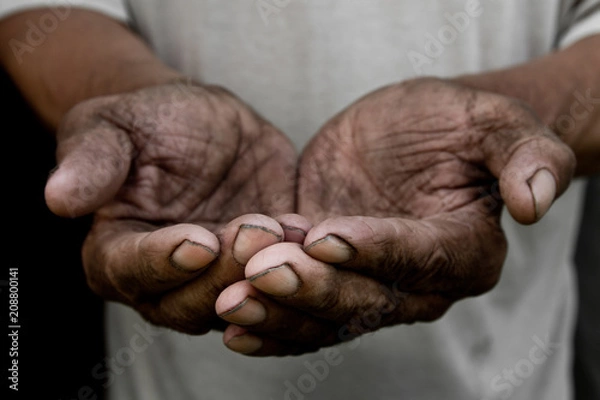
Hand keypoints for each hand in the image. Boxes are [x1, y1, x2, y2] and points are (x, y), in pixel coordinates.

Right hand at [44, 82, 297, 333]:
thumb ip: (92, 161)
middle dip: (225, 271)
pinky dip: (297, 265)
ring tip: (288, 232)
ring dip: (266, 275)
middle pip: (189, 301)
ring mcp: (216, 279)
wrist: (204, 125)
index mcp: (116, 251)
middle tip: (255, 232)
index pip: (130, 272)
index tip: (197, 240)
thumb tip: (59, 198)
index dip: (164, 261)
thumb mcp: (115, 126)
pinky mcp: (260, 268)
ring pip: (240, 301)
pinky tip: (311, 232)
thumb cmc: (151, 121)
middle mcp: (165, 280)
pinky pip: (280, 282)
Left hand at [216, 77, 574, 354]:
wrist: (405, 135)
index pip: (419, 259)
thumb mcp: (490, 123)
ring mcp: (373, 289)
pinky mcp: (333, 283)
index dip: (373, 250)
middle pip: (367, 300)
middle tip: (261, 272)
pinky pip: (303, 314)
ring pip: (327, 316)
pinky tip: (229, 320)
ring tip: (232, 301)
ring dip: (279, 313)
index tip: (325, 236)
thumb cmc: (448, 124)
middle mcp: (421, 285)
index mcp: (465, 251)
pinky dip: (270, 321)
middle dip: (312, 288)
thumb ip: (525, 155)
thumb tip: (535, 202)